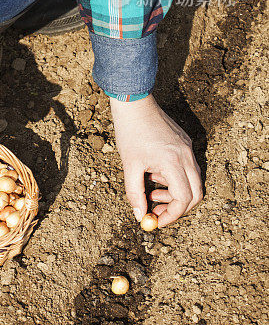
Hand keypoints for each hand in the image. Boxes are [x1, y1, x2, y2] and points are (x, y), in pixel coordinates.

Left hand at [110, 94, 202, 227]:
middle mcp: (186, 155)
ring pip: (192, 181)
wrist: (135, 103)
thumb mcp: (130, 166)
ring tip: (151, 187)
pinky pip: (187, 167)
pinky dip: (174, 177)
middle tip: (158, 212)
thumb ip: (135, 193)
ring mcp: (188, 148)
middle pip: (195, 193)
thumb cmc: (130, 132)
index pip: (183, 198)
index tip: (157, 221)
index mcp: (172, 161)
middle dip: (178, 207)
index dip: (172, 215)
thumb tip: (140, 216)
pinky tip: (154, 172)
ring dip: (175, 191)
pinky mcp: (185, 143)